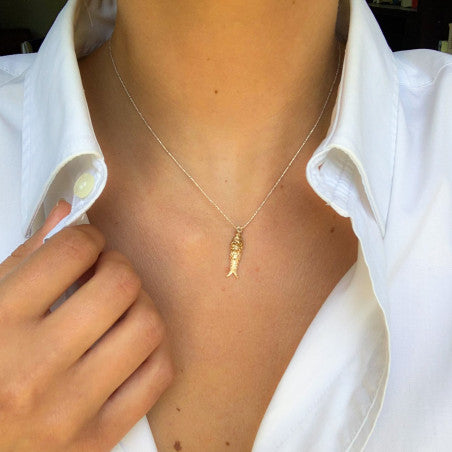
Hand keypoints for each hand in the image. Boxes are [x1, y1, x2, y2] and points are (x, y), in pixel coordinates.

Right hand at [0, 200, 174, 451]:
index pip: (70, 251)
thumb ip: (26, 259)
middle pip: (120, 285)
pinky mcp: (96, 440)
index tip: (87, 244)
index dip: (87, 237)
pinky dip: (152, 350)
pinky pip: (158, 375)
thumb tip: (68, 214)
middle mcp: (33, 370)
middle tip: (106, 272)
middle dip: (118, 267)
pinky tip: (129, 345)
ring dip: (140, 306)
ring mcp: (69, 410)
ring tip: (120, 309)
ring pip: (147, 327)